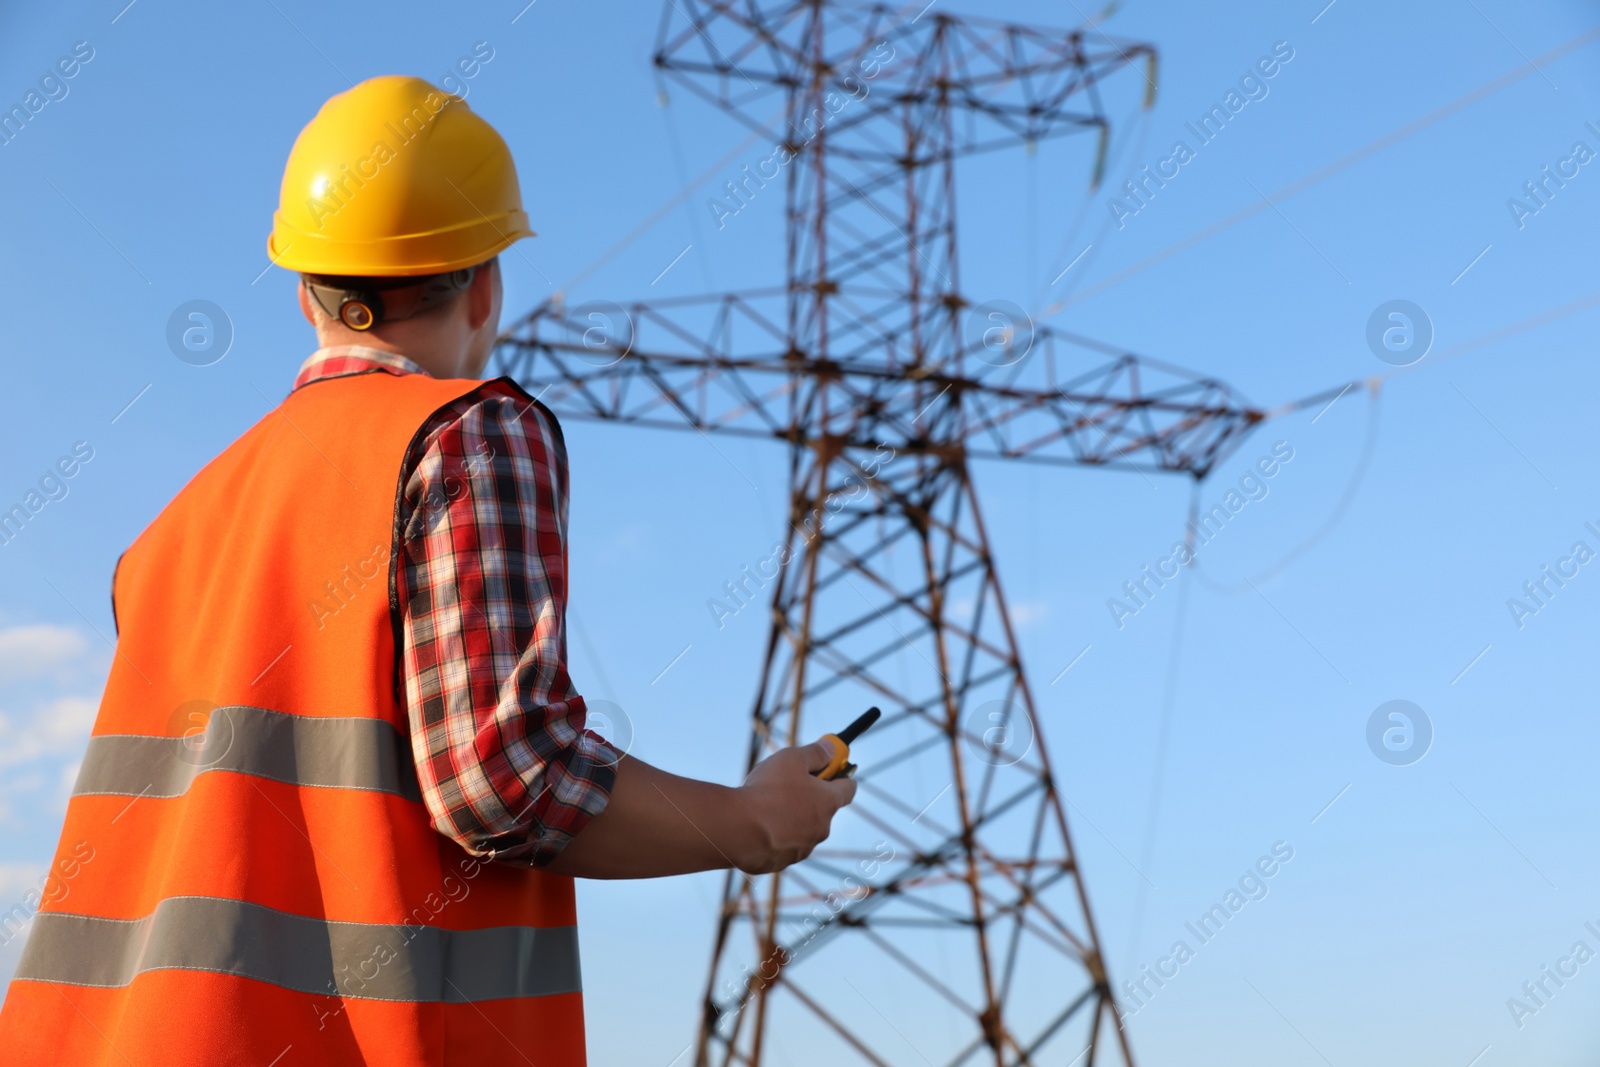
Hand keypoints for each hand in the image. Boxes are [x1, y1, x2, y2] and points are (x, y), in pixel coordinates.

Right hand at [733, 739, 857, 873]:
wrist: (737, 829)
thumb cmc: (766, 790)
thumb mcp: (792, 759)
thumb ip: (815, 753)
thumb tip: (831, 749)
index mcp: (828, 802)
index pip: (849, 788)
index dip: (842, 776)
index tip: (832, 768)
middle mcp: (821, 829)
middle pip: (823, 810)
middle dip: (810, 797)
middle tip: (787, 784)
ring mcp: (802, 848)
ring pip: (802, 829)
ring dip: (792, 818)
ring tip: (766, 806)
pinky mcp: (781, 863)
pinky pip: (782, 846)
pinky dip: (775, 836)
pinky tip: (756, 826)